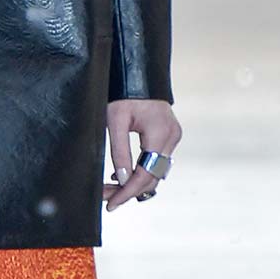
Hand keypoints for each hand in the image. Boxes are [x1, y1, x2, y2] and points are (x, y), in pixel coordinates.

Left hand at [103, 98, 180, 212]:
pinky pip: (157, 162)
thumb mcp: (115, 121)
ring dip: (134, 183)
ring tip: (110, 189)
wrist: (140, 74)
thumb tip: (121, 180)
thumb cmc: (124, 93)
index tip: (111, 204)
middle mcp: (172, 138)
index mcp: (160, 134)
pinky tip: (122, 176)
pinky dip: (141, 171)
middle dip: (128, 190)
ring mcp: (173, 137)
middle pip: (152, 177)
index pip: (145, 174)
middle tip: (106, 198)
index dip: (127, 192)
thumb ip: (119, 151)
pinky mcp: (170, 136)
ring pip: (155, 172)